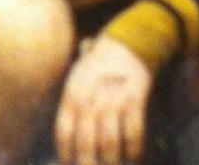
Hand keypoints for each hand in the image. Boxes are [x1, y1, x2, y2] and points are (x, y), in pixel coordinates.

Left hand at [55, 38, 151, 164]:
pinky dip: (133, 150)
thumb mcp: (75, 83)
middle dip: (88, 164)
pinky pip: (133, 132)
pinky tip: (133, 158)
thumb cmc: (97, 70)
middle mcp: (91, 98)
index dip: (65, 155)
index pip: (63, 132)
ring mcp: (113, 98)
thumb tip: (68, 146)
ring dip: (111, 161)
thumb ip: (70, 110)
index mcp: (72, 95)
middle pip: (86, 142)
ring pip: (109, 141)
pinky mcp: (135, 99)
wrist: (126, 46)